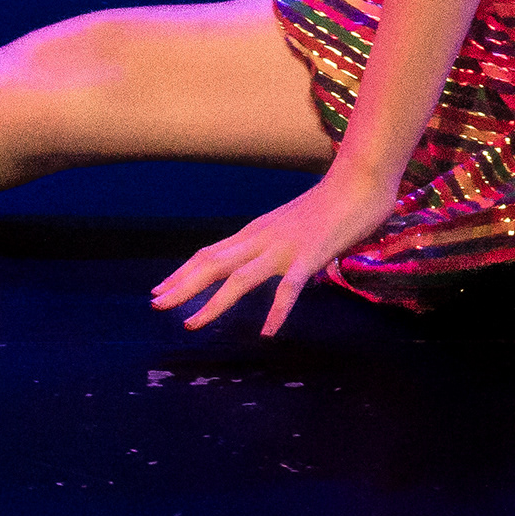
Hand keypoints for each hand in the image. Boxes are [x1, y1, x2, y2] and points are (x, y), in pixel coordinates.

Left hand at [151, 169, 402, 335]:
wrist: (359, 182)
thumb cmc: (331, 203)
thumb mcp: (291, 225)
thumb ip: (277, 245)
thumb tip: (270, 268)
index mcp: (256, 232)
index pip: (210, 253)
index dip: (183, 273)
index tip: (159, 290)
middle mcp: (262, 238)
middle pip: (212, 263)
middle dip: (181, 285)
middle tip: (155, 304)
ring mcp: (284, 247)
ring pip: (239, 278)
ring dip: (212, 303)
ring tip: (191, 324)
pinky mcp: (309, 256)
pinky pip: (289, 288)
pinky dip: (276, 311)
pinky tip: (267, 333)